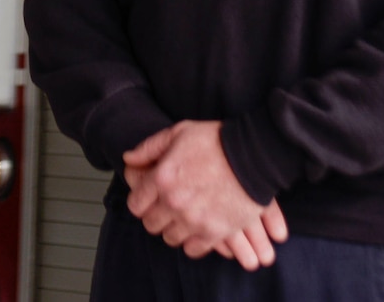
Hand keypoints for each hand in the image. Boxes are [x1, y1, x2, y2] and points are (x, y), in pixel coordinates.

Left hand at [124, 122, 287, 269]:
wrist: (255, 155)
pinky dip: (194, 242)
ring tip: (184, 218)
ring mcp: (195, 220)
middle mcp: (174, 203)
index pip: (136, 205)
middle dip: (156, 217)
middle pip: (152, 224)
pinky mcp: (216, 232)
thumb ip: (150, 147)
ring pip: (171, 238)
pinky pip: (194, 249)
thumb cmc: (216, 140)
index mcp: (162, 178)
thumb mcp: (179, 133)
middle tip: (168, 209)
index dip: (141, 202)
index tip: (150, 199)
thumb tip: (129, 159)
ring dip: (175, 229)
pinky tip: (198, 229)